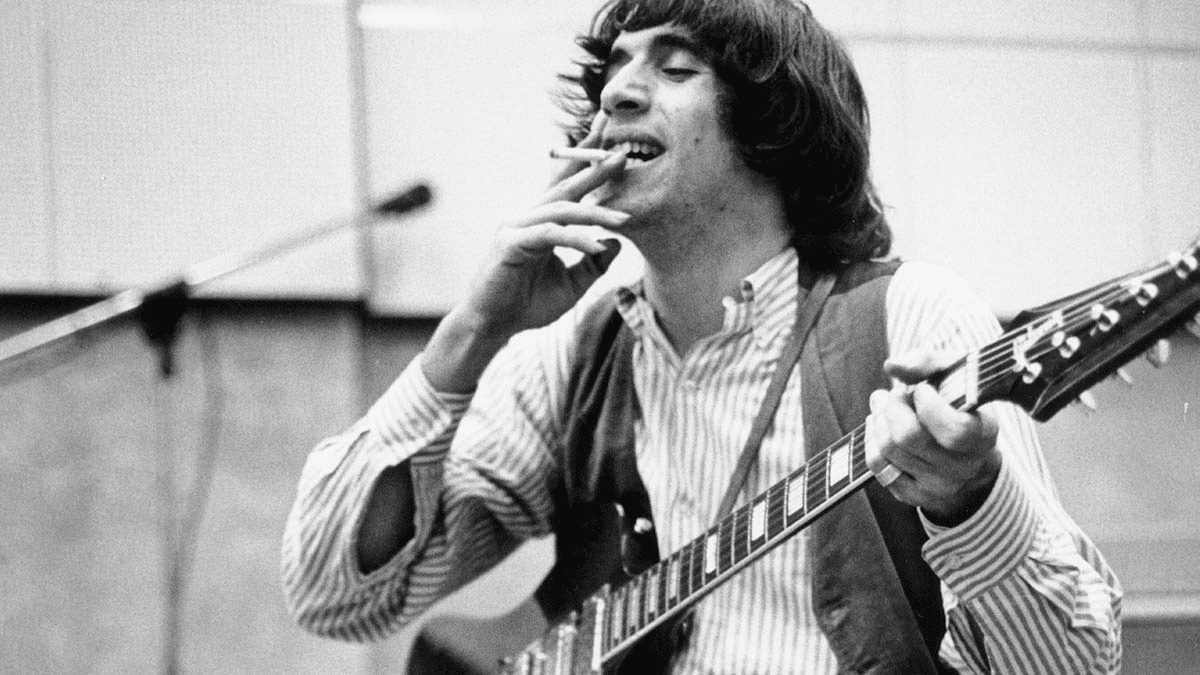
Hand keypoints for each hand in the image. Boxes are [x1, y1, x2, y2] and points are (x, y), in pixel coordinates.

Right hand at [458, 116, 627, 338]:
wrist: (492, 326)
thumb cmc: (527, 305)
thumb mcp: (573, 285)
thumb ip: (593, 264)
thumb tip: (616, 242)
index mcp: (540, 224)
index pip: (568, 189)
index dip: (589, 167)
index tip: (615, 151)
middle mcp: (527, 219)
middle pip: (565, 187)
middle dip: (594, 170)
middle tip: (623, 155)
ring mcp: (516, 227)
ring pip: (561, 210)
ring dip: (595, 213)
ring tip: (624, 219)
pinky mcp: (510, 243)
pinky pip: (550, 235)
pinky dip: (576, 239)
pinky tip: (597, 247)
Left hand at [865, 349, 1001, 526]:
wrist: (965, 449)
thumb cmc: (957, 402)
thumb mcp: (953, 374)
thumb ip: (926, 362)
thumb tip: (892, 366)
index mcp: (983, 436)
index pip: (954, 430)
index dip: (929, 405)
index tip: (921, 389)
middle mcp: (965, 467)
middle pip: (909, 437)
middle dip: (892, 407)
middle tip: (892, 393)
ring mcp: (939, 486)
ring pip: (889, 450)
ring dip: (878, 419)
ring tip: (882, 404)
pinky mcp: (914, 496)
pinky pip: (879, 467)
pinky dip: (872, 440)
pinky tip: (879, 426)